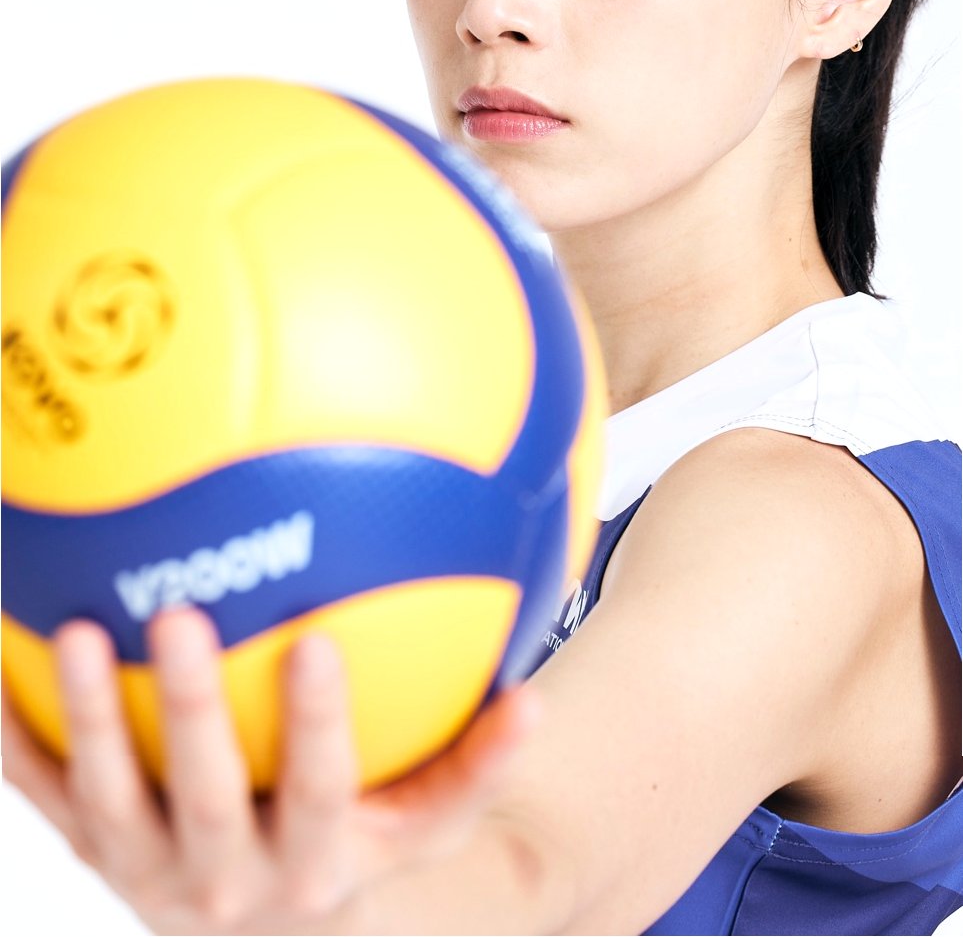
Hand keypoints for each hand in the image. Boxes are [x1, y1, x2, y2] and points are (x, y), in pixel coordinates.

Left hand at [2, 607, 539, 934]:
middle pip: (202, 798)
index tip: (318, 642)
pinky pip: (41, 795)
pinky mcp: (90, 850)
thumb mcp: (425, 822)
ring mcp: (143, 870)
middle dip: (190, 712)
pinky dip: (12, 738)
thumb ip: (478, 765)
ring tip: (74, 629)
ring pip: (105, 802)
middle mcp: (223, 878)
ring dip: (86, 720)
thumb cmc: (356, 845)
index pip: (321, 796)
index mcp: (313, 865)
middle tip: (181, 615)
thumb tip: (536, 702)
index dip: (319, 729)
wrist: (263, 929)